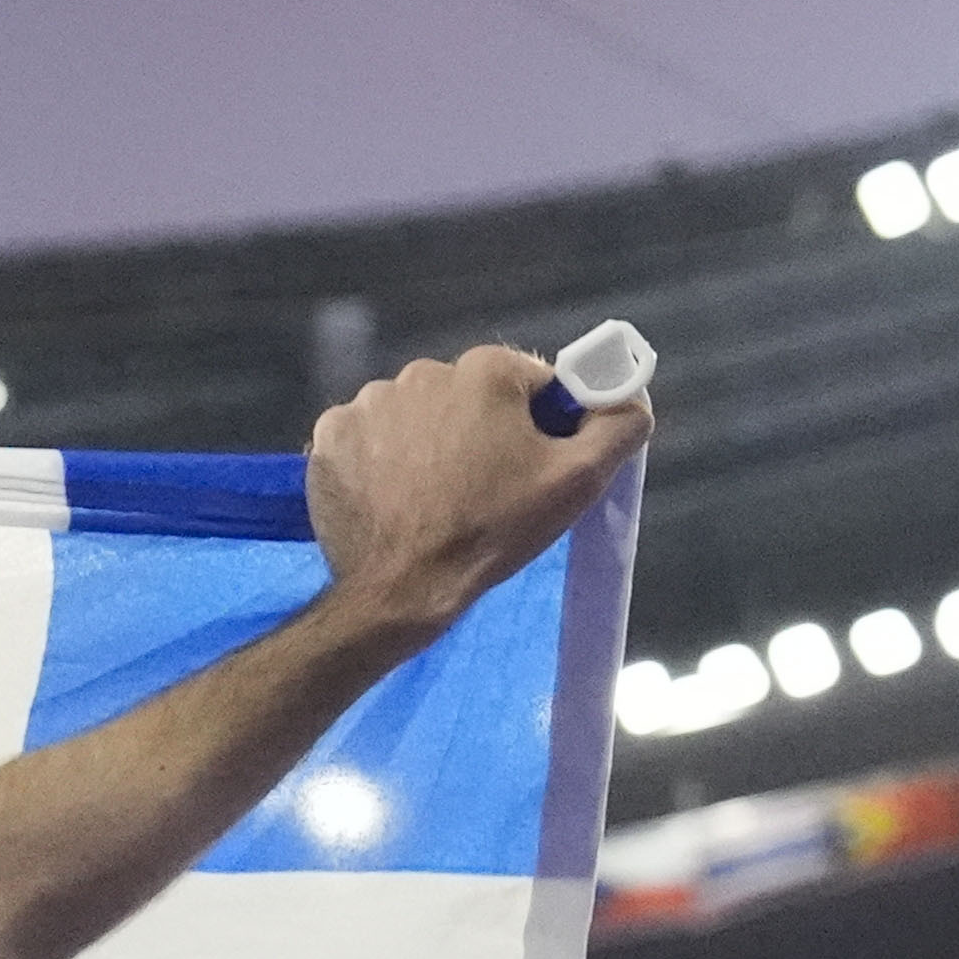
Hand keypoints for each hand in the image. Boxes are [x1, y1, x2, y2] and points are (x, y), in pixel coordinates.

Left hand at [304, 348, 648, 641]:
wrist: (402, 588)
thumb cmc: (494, 530)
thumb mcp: (578, 481)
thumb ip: (618, 425)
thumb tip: (630, 396)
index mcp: (486, 370)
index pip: (531, 385)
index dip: (539, 428)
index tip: (527, 470)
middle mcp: (421, 372)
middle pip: (469, 399)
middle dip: (480, 434)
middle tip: (481, 492)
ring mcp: (366, 404)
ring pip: (417, 418)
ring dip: (428, 447)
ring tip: (433, 499)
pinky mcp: (328, 438)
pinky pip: (367, 439)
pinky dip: (380, 462)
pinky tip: (393, 498)